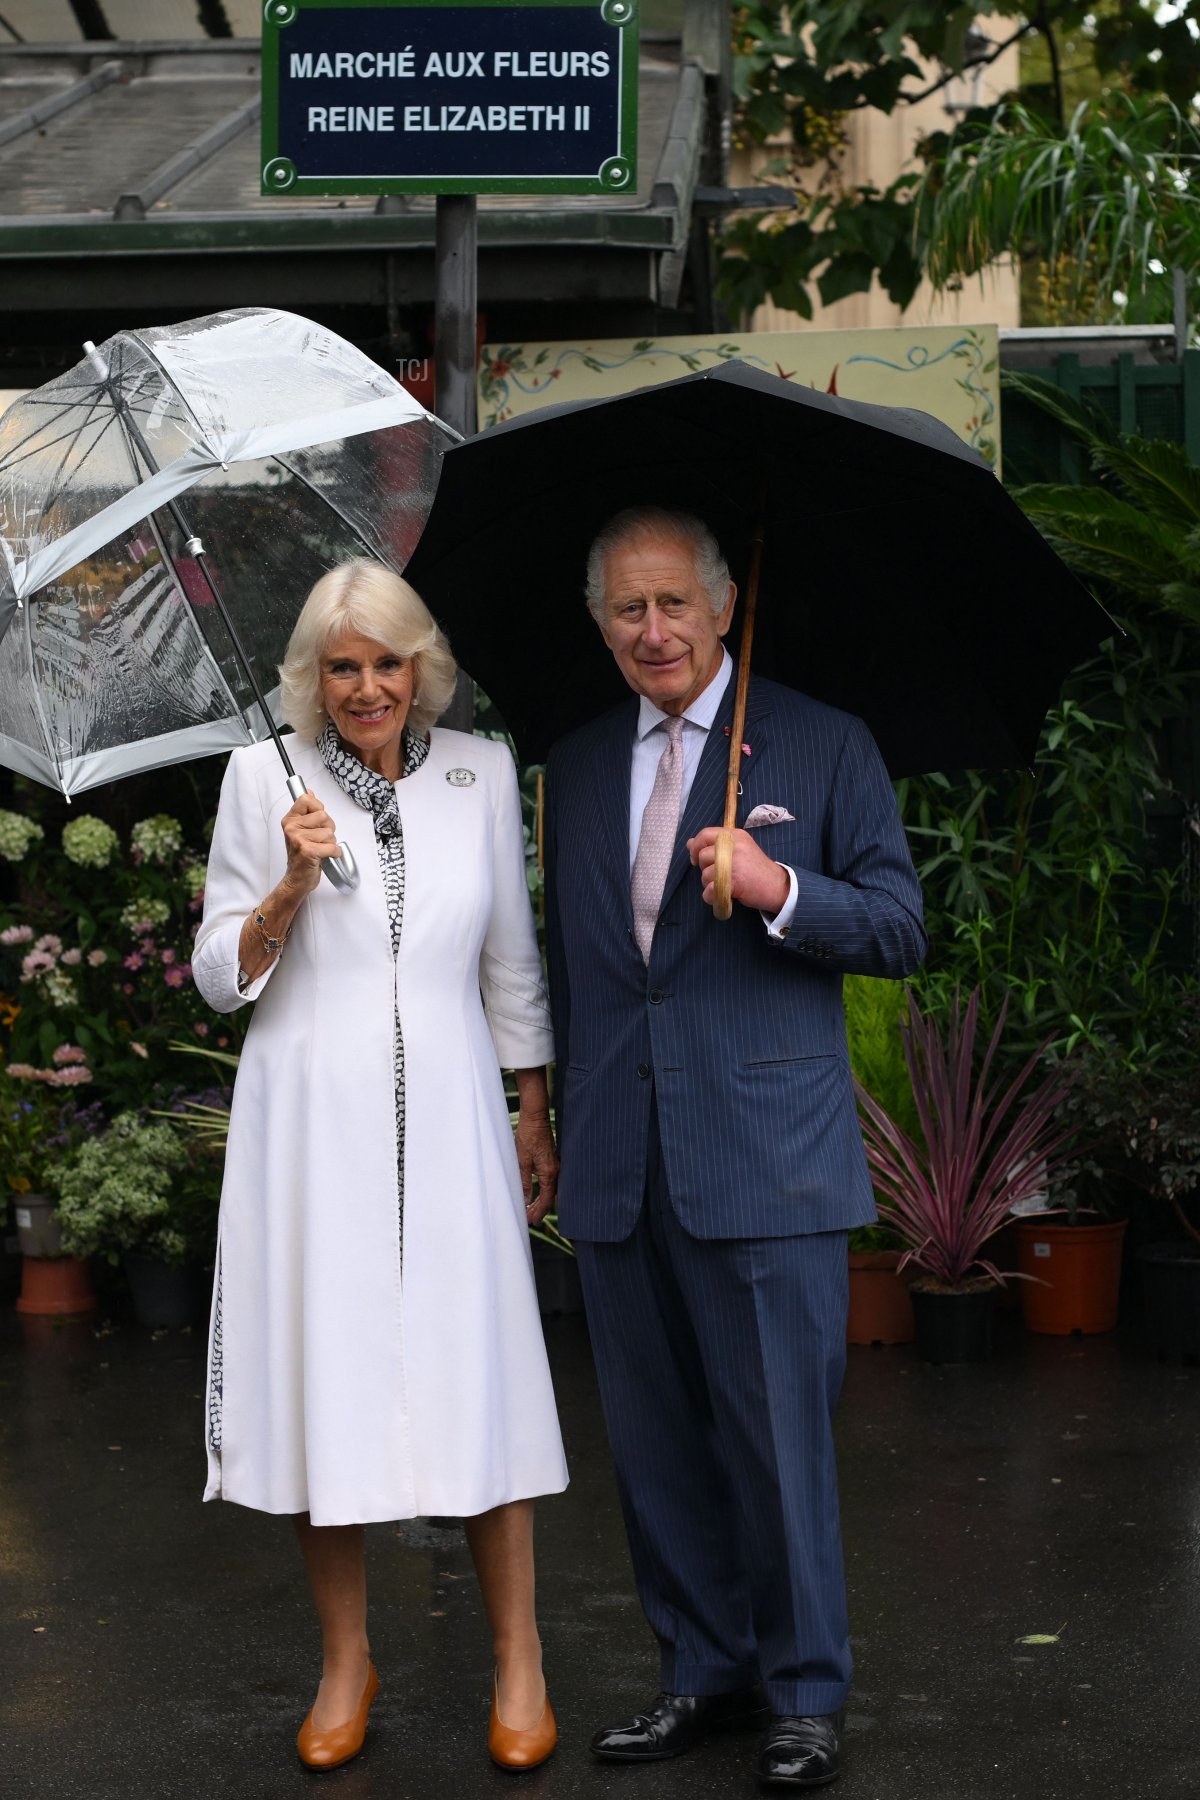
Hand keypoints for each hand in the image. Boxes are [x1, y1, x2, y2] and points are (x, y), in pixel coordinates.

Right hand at [280, 789, 341, 895]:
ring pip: (329, 832)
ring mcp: (299, 839)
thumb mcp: (301, 830)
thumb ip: (307, 811)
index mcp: (290, 820)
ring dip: (330, 843)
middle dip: (328, 828)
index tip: (316, 820)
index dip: (318, 808)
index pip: (306, 799)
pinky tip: (326, 857)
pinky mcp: (308, 851)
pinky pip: (332, 846)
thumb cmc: (301, 856)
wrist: (297, 879)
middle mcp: (292, 828)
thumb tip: (309, 792)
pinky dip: (334, 853)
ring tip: (320, 850)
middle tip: (319, 840)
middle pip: (323, 815)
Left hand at [515, 1109, 557, 1227]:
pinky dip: (544, 1191)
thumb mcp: (521, 1161)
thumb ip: (524, 1182)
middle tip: (531, 1220)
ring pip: (551, 1190)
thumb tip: (525, 1200)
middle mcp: (556, 1171)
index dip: (539, 1212)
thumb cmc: (528, 1136)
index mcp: (549, 1173)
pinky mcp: (551, 1160)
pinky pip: (550, 1182)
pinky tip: (537, 1193)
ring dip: (542, 1201)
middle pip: (550, 1197)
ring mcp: (555, 1165)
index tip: (531, 1222)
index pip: (546, 1199)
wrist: (535, 1118)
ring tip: (532, 1210)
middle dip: (541, 1209)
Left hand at [688, 827, 789, 914]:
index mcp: (734, 835)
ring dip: (709, 884)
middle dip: (705, 869)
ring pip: (705, 875)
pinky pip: (711, 890)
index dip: (696, 847)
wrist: (777, 885)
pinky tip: (720, 896)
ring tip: (723, 885)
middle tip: (717, 876)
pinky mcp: (735, 881)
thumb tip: (689, 843)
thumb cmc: (755, 869)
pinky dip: (711, 897)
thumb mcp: (739, 850)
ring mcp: (735, 863)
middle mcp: (734, 846)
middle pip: (703, 856)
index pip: (705, 834)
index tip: (696, 859)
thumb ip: (716, 845)